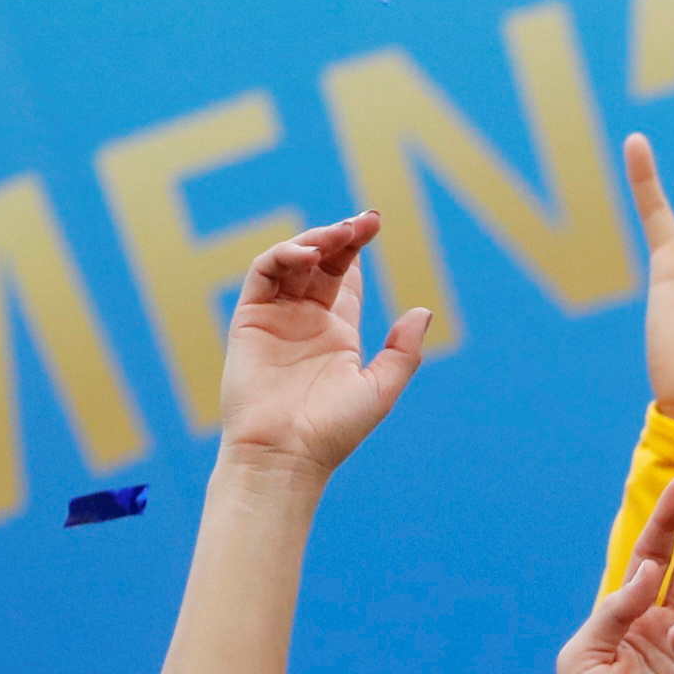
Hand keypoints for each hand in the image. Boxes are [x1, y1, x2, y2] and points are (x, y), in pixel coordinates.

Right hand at [213, 212, 428, 473]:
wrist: (287, 452)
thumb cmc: (334, 429)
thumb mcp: (380, 387)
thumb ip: (403, 350)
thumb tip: (424, 311)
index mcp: (337, 333)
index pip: (345, 279)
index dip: (356, 250)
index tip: (374, 225)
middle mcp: (305, 320)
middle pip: (321, 264)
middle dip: (341, 237)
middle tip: (364, 220)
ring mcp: (276, 317)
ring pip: (292, 262)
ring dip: (315, 241)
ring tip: (340, 233)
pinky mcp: (249, 318)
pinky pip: (263, 275)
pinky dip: (283, 256)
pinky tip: (308, 255)